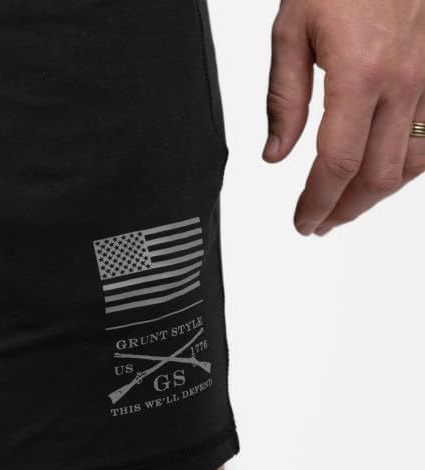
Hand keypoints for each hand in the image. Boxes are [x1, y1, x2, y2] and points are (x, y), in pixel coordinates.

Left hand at [263, 0, 424, 235]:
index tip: (303, 221)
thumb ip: (283, 99)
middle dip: (344, 210)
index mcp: (360, 74)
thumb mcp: (292, 28)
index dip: (317, 203)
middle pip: (377, 176)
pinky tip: (386, 174)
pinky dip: (408, 167)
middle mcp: (406, 81)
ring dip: (376, 196)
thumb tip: (275, 154)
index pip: (336, 165)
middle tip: (320, 223)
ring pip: (412, 165)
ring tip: (347, 206)